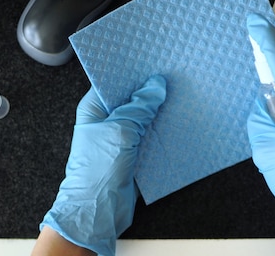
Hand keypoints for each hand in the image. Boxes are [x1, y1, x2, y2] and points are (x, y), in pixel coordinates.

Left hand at [40, 75, 165, 255]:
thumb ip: (139, 106)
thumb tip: (155, 85)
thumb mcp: (121, 130)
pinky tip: (178, 122)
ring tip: (180, 95)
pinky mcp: (133, 154)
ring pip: (144, 118)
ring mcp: (120, 138)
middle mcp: (106, 120)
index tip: (154, 61)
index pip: (114, 81)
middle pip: (131, 98)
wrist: (96, 212)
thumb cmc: (97, 171)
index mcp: (94, 108)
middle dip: (150, 90)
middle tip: (172, 76)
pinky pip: (150, 136)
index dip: (133, 72)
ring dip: (159, 112)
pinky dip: (162, 131)